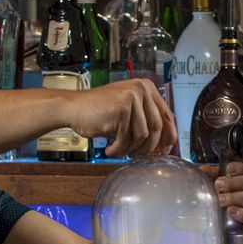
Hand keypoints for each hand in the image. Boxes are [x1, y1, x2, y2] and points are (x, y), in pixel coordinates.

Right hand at [60, 79, 177, 158]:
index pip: (167, 115)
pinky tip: (110, 150)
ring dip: (130, 149)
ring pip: (142, 135)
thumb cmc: (99, 112)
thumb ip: (145, 120)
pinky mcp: (121, 108)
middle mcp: (142, 89)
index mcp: (147, 87)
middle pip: (157, 127)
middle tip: (138, 156)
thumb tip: (165, 144)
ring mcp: (132, 97)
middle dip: (148, 147)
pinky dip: (118, 148)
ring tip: (119, 151)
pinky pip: (126, 138)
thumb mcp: (128, 111)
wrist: (73, 108)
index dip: (169, 137)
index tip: (164, 152)